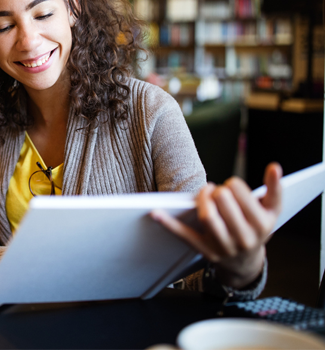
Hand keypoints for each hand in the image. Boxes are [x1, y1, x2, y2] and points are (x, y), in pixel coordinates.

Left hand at [152, 162, 282, 288]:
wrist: (246, 263)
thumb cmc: (257, 228)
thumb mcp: (272, 211)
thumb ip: (275, 188)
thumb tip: (274, 167)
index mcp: (261, 225)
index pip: (241, 195)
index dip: (233, 185)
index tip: (232, 186)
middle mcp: (244, 238)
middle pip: (223, 204)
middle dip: (218, 191)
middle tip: (218, 191)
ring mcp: (224, 246)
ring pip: (207, 217)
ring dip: (202, 200)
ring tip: (205, 193)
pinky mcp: (205, 251)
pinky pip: (185, 235)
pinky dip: (169, 224)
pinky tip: (155, 213)